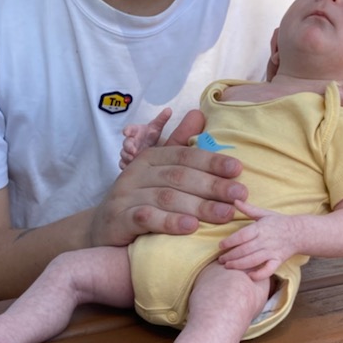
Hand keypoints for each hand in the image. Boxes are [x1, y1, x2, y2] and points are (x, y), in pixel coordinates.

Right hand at [91, 138, 248, 249]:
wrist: (102, 229)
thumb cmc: (139, 199)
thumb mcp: (158, 171)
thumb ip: (179, 145)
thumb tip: (199, 113)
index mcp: (150, 158)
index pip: (184, 156)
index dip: (211, 161)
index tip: (238, 169)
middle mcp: (136, 173)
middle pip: (179, 176)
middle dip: (212, 185)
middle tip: (240, 195)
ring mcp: (126, 196)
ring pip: (166, 197)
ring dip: (199, 206)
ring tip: (225, 213)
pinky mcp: (119, 219)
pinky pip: (146, 218)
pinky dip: (170, 222)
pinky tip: (191, 227)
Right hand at [120, 107, 170, 168]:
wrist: (148, 146)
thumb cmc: (150, 135)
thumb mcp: (156, 127)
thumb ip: (161, 119)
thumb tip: (169, 110)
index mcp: (135, 131)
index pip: (130, 129)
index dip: (128, 130)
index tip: (126, 132)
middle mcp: (130, 141)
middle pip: (126, 142)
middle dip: (128, 146)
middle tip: (132, 150)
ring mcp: (128, 151)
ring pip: (124, 154)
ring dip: (127, 156)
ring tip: (132, 159)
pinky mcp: (127, 161)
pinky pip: (123, 163)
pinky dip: (124, 165)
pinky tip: (128, 166)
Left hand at [217, 202, 296, 279]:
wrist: (299, 233)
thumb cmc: (279, 222)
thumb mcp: (264, 213)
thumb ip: (248, 209)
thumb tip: (235, 201)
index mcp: (260, 228)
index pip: (242, 235)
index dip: (230, 241)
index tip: (220, 245)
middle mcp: (265, 240)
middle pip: (245, 249)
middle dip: (231, 255)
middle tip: (221, 259)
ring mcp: (272, 252)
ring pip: (253, 260)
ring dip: (239, 265)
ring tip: (227, 266)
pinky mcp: (278, 261)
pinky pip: (268, 270)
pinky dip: (259, 274)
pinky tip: (249, 276)